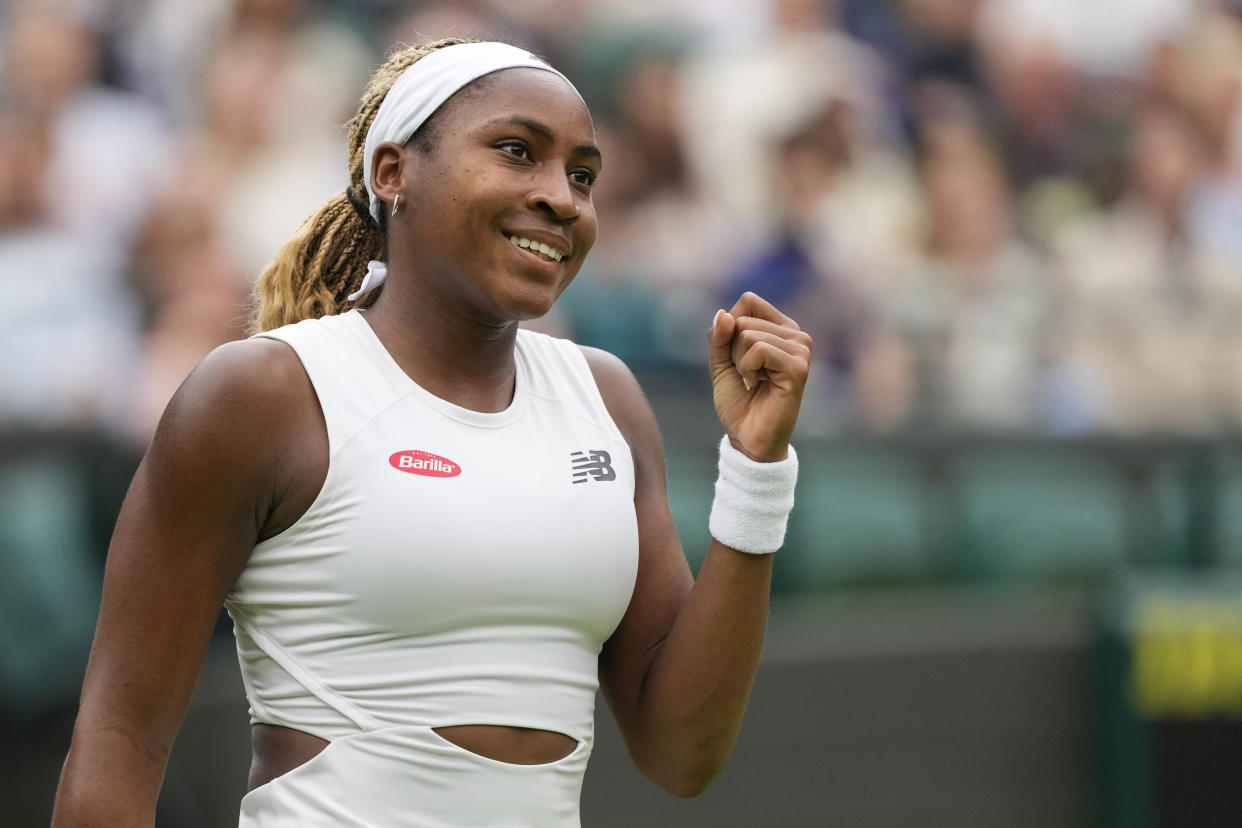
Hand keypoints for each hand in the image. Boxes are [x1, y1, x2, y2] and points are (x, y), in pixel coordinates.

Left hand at [708, 292, 811, 461]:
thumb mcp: (721, 363)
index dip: (730, 328)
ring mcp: (801, 350)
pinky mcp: (798, 367)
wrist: (748, 439)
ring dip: (739, 362)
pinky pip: (758, 349)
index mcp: (781, 329)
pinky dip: (747, 369)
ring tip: (755, 382)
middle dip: (732, 350)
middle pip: (743, 318)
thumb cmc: (739, 402)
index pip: (748, 301)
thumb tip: (724, 313)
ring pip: (748, 334)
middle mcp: (797, 335)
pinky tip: (758, 385)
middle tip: (748, 375)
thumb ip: (719, 337)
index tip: (738, 357)